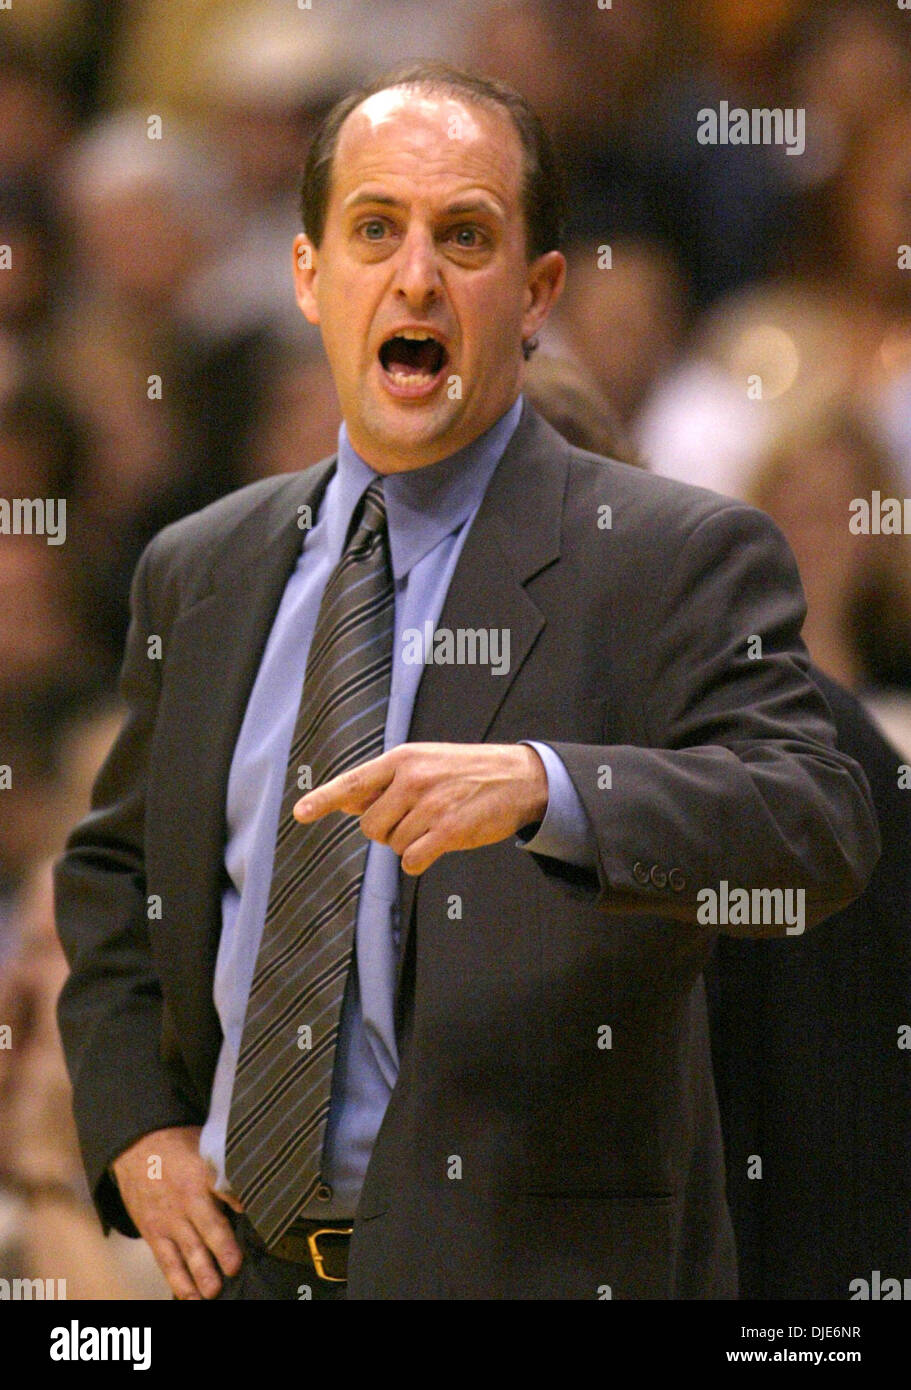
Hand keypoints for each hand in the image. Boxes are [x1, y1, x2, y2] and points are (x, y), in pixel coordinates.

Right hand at [110, 1127, 243, 1299]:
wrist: (136, 1147)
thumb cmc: (179, 1148)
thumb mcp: (206, 1147)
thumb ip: (227, 1170)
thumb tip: (256, 1189)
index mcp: (204, 1172)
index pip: (226, 1188)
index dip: (240, 1202)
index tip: (257, 1217)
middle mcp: (186, 1198)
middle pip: (207, 1225)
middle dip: (221, 1247)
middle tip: (233, 1267)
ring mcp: (168, 1219)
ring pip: (186, 1249)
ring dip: (200, 1272)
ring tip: (212, 1291)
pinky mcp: (153, 1233)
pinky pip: (166, 1260)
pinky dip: (177, 1280)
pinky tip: (188, 1296)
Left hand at [294, 741, 548, 875]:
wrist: (518, 777)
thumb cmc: (466, 771)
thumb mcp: (424, 762)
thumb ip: (384, 783)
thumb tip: (345, 801)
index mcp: (402, 759)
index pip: (353, 782)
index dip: (324, 799)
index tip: (300, 813)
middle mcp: (412, 780)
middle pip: (370, 826)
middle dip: (386, 830)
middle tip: (414, 818)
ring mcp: (430, 805)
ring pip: (393, 845)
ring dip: (409, 843)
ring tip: (435, 822)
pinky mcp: (449, 830)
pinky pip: (412, 859)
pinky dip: (420, 859)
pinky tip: (437, 844)